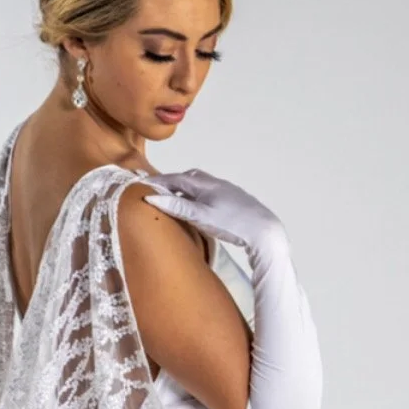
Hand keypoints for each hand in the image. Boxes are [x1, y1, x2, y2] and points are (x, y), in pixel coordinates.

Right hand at [142, 168, 284, 263]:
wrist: (264, 231)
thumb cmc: (233, 224)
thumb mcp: (201, 216)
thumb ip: (177, 207)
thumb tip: (151, 197)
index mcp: (205, 184)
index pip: (176, 178)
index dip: (159, 181)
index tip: (143, 184)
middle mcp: (215, 183)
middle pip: (189, 177)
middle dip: (172, 181)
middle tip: (158, 188)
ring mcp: (226, 191)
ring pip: (201, 185)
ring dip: (186, 188)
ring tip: (176, 197)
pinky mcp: (234, 200)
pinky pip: (209, 192)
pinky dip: (197, 195)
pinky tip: (200, 206)